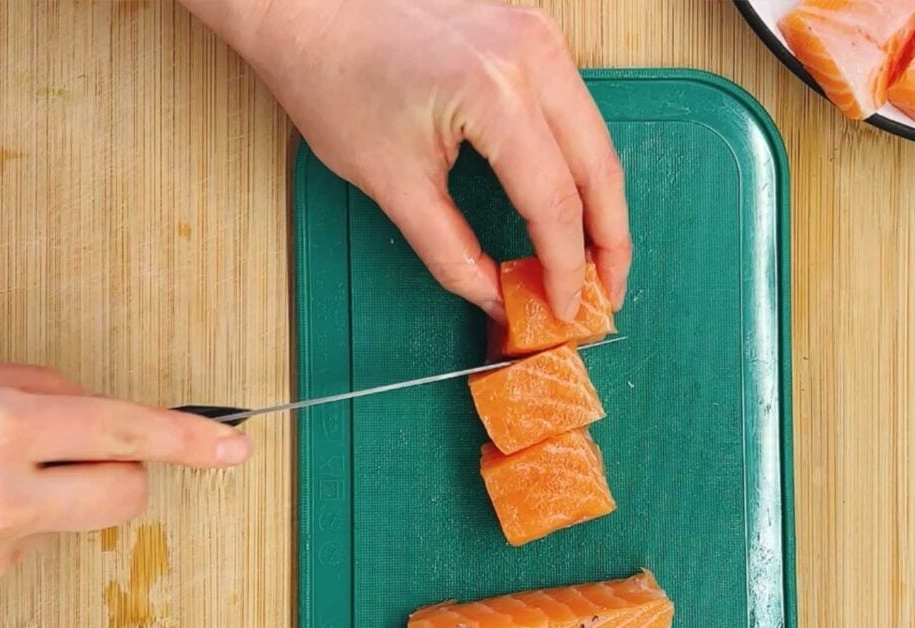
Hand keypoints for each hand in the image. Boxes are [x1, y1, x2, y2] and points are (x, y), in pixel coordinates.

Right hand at [0, 357, 251, 608]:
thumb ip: (49, 395)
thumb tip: (109, 417)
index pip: (127, 433)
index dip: (187, 440)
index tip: (231, 447)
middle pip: (125, 493)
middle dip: (115, 471)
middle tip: (64, 450)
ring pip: (67, 524)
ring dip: (40, 502)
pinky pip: (17, 553)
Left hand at [187, 0, 631, 320]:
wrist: (304, 8)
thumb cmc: (332, 76)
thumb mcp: (392, 185)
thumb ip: (452, 253)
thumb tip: (496, 297)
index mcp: (495, 92)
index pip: (555, 202)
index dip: (565, 268)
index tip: (565, 310)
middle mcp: (531, 56)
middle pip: (599, 169)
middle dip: (610, 242)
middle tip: (606, 294)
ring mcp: (538, 37)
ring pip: (596, 138)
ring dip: (601, 203)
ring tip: (594, 258)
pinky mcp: (531, 33)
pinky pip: (575, 110)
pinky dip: (579, 163)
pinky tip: (573, 201)